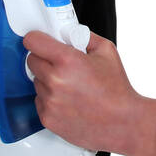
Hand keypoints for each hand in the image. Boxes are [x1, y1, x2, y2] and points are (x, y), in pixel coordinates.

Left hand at [23, 28, 155, 155]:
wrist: (124, 123)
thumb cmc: (117, 91)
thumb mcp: (106, 52)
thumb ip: (84, 36)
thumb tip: (68, 31)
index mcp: (67, 61)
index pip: (32, 41)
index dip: (38, 39)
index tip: (40, 41)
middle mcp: (55, 81)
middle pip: (31, 61)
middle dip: (45, 60)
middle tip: (62, 65)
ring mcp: (50, 101)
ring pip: (36, 81)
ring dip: (48, 81)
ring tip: (71, 86)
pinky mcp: (47, 118)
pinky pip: (39, 100)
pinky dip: (50, 99)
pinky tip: (69, 101)